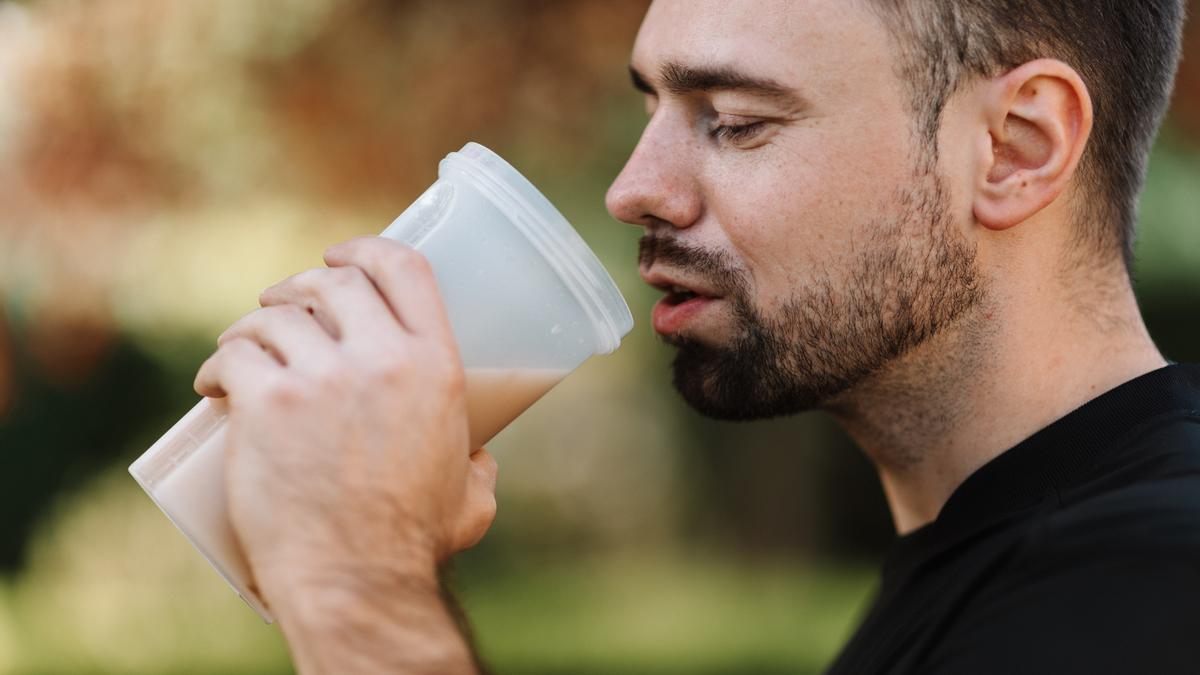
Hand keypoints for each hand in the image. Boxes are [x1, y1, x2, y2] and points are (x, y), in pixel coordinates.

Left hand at [194, 237, 497, 606]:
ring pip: (276, 317)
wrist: (357, 577)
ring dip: (253, 326)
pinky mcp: (268, 404)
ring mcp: (322, 378)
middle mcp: (383, 359)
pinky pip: (234, 356)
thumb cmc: (414, 542)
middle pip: (334, 282)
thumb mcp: (473, 495)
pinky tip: (213, 384)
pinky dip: (219, 365)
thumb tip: (480, 460)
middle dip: (301, 285)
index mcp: (436, 366)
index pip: (404, 268)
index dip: (366, 248)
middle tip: (282, 308)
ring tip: (242, 348)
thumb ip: (481, 468)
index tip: (339, 254)